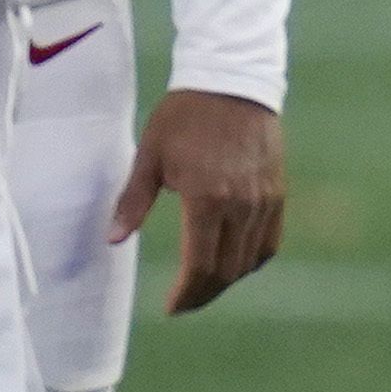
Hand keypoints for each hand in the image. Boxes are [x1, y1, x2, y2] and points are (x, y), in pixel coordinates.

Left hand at [108, 88, 284, 313]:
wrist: (233, 84)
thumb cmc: (184, 117)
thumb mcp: (150, 156)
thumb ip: (133, 202)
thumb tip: (113, 240)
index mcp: (206, 199)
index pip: (201, 266)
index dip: (186, 294)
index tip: (171, 307)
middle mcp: (240, 206)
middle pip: (227, 271)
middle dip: (204, 294)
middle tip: (184, 302)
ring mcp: (263, 202)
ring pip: (249, 261)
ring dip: (226, 281)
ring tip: (203, 286)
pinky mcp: (277, 195)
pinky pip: (268, 242)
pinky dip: (251, 261)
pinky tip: (234, 264)